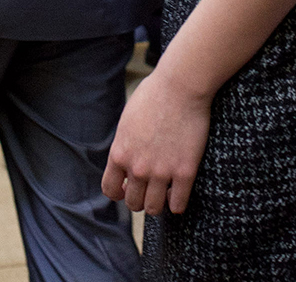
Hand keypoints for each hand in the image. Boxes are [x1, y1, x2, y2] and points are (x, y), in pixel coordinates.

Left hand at [101, 64, 210, 215]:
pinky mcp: (185, 172)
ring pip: (154, 208)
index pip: (110, 189)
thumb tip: (126, 159)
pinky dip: (177, 204)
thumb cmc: (154, 96)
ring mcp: (161, 172)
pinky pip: (178, 204)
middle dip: (140, 199)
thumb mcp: (127, 121)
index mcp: (120, 153)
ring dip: (158, 205)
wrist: (181, 86)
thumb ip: (125, 144)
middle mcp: (137, 167)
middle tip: (150, 190)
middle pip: (133, 203)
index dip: (119, 193)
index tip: (128, 189)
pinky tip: (179, 196)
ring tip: (164, 194)